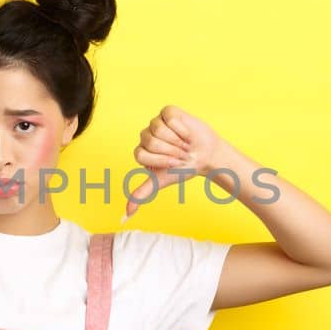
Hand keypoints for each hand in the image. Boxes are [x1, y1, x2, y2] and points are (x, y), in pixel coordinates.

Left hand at [124, 105, 227, 222]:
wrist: (206, 155)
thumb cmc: (183, 168)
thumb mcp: (161, 181)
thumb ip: (141, 194)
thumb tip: (124, 217)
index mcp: (142, 152)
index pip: (141, 154)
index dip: (160, 160)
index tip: (174, 164)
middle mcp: (146, 136)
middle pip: (149, 141)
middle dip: (170, 151)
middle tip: (181, 154)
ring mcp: (156, 122)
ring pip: (159, 129)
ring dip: (176, 140)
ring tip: (185, 144)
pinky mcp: (167, 112)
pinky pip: (169, 118)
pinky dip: (182, 128)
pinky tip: (187, 134)